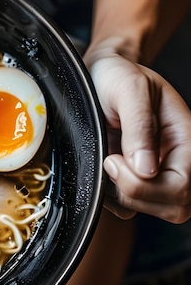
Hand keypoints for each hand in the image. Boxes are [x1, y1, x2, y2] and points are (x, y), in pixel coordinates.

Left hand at [88, 54, 190, 222]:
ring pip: (151, 210)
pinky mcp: (138, 180)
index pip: (183, 187)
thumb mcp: (129, 89)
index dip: (143, 185)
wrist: (101, 74)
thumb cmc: (117, 76)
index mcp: (188, 139)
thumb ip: (139, 125)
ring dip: (120, 193)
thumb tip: (147, 169)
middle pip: (175, 207)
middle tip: (109, 159)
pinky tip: (105, 169)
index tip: (113, 159)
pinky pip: (129, 207)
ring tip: (107, 159)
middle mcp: (179, 160)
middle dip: (133, 191)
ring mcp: (160, 173)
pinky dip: (111, 196)